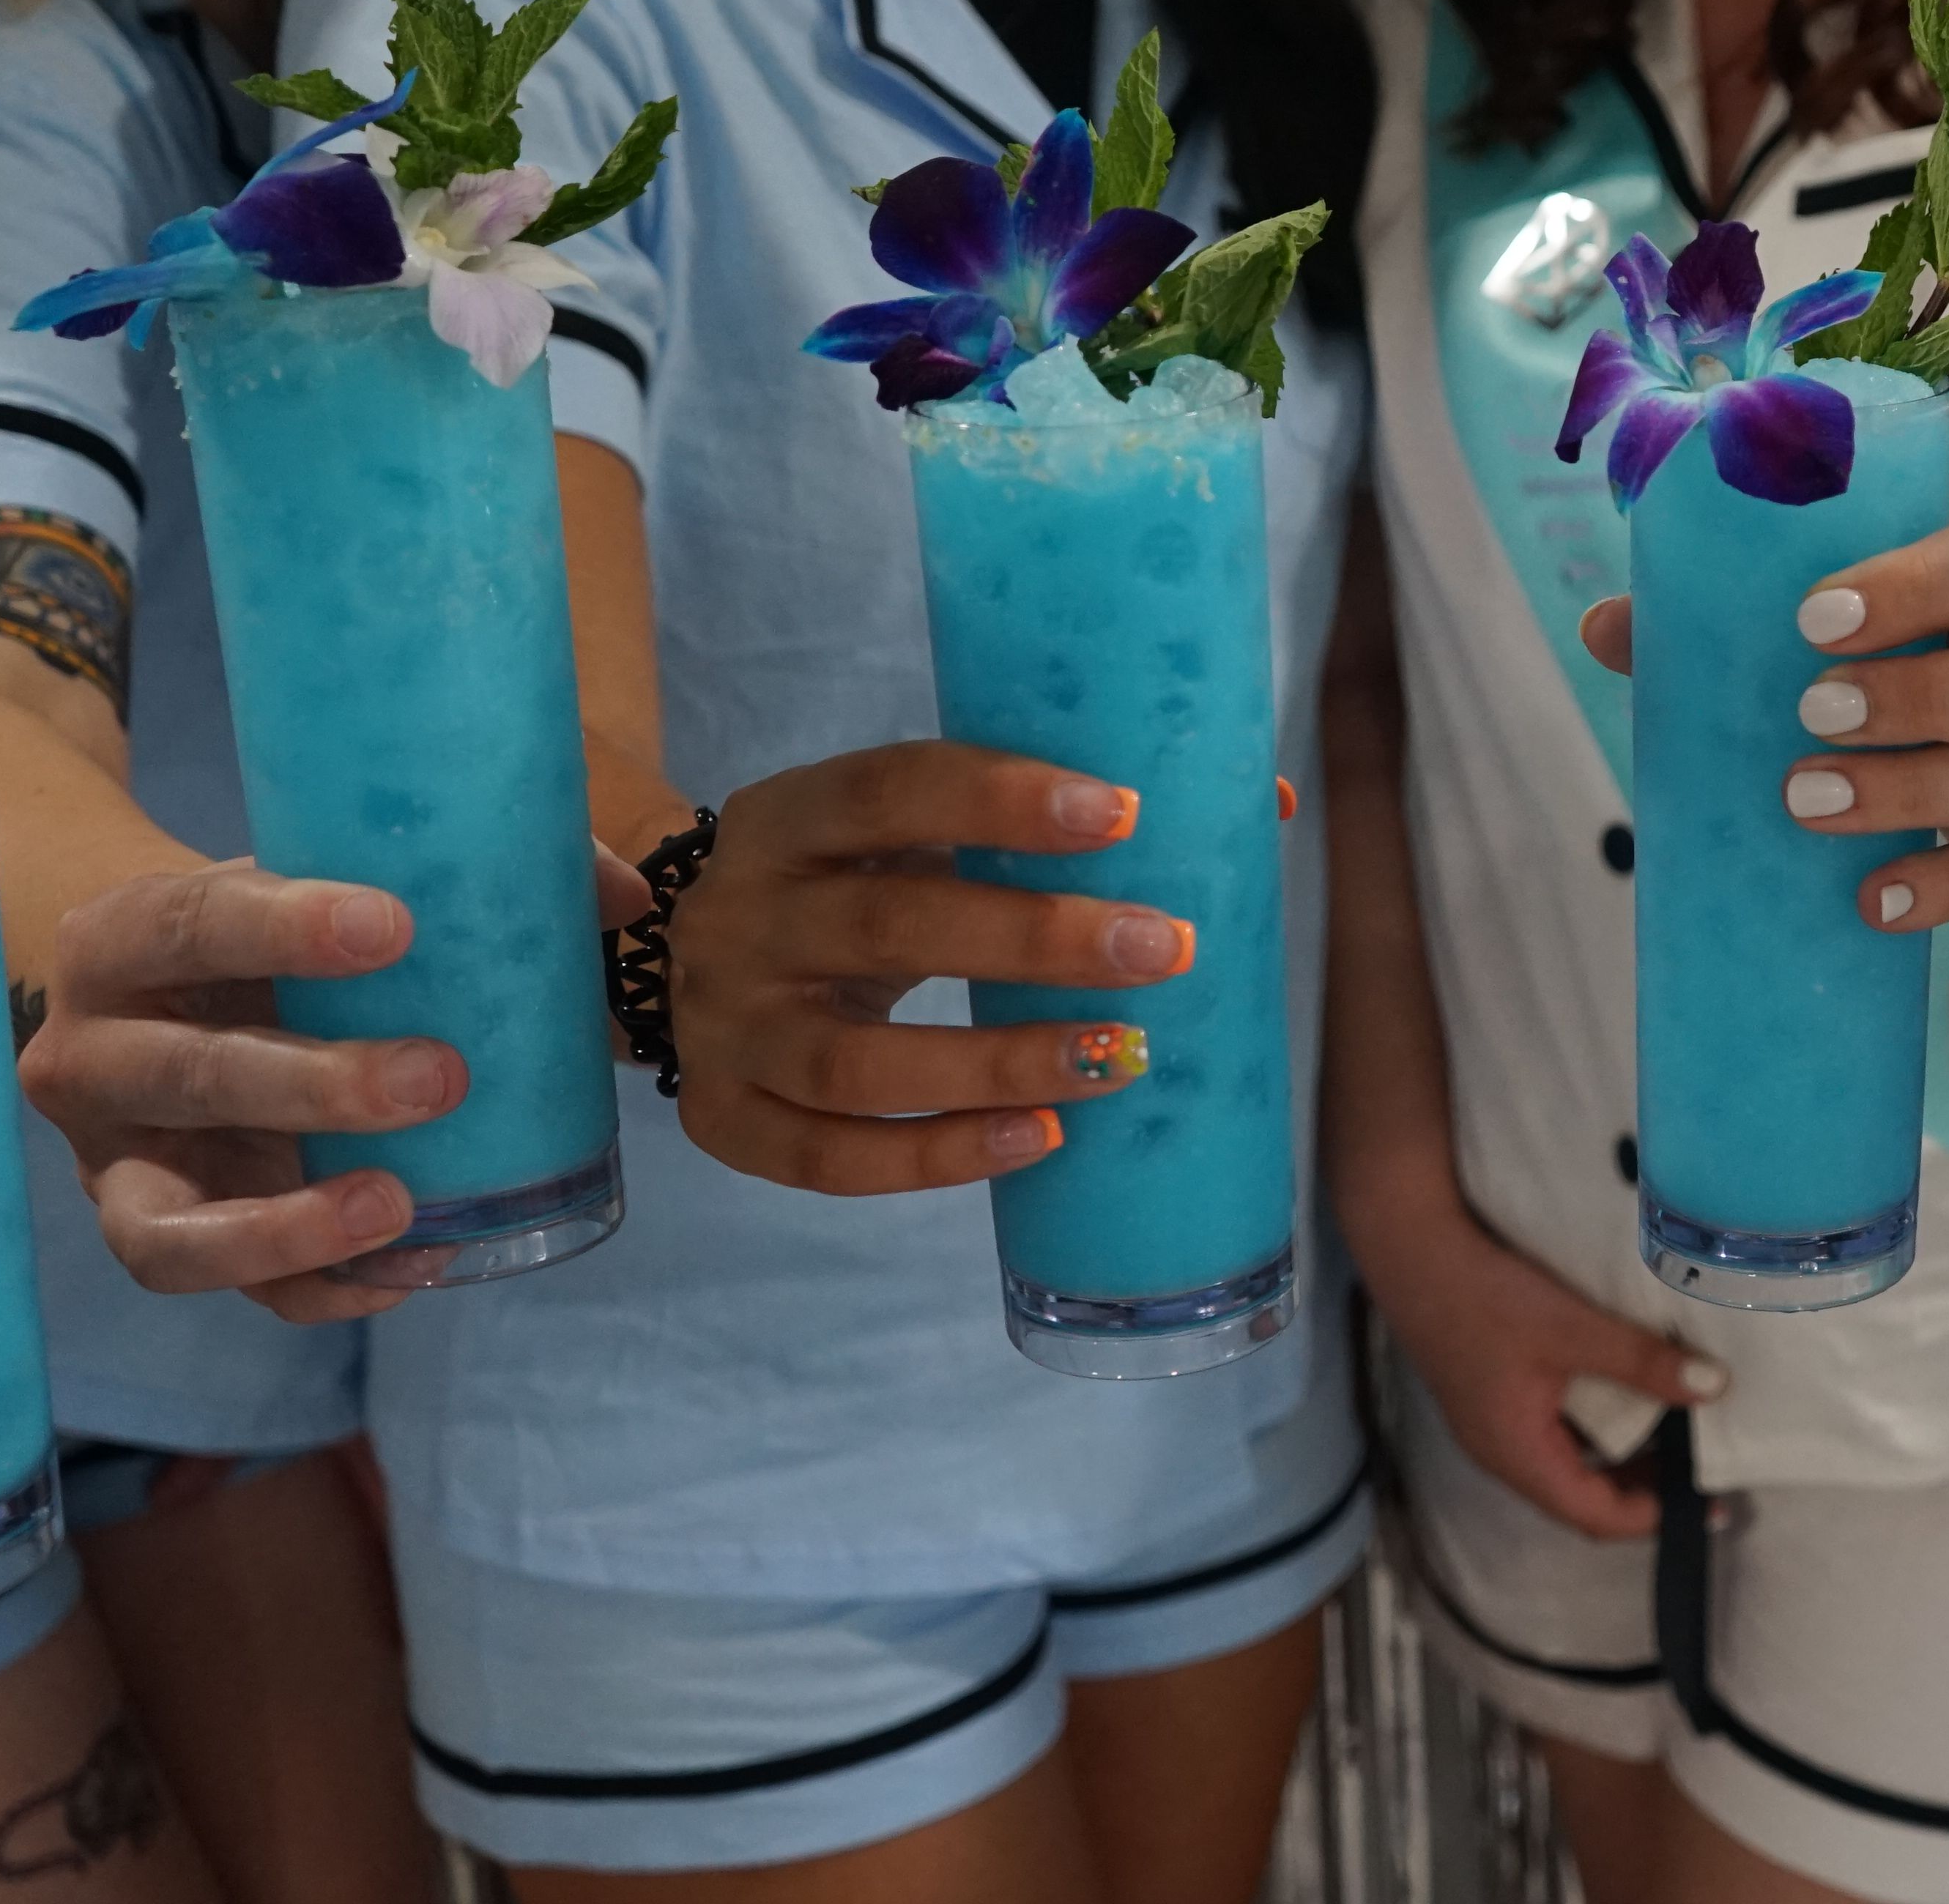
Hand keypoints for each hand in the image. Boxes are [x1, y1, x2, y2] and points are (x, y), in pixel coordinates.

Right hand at [23, 855, 636, 1321]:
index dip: (281, 926)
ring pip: (168, 1224)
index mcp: (120, 938)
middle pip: (187, 1077)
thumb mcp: (321, 885)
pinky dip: (314, 1286)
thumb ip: (463, 876)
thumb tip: (625, 896)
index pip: (188, 923)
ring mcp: (107, 1165)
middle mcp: (87, 1055)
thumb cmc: (265, 934)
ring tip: (399, 1206)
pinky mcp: (148, 1236)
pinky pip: (222, 1289)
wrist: (155, 997)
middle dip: (315, 1085)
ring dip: (287, 1225)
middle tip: (442, 1076)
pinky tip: (408, 1269)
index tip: (393, 926)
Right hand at [663, 739, 1184, 1195]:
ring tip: (1122, 1061)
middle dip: (1034, 940)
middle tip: (1162, 949)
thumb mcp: (914, 826)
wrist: (686, 952)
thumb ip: (1055, 814)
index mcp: (786, 817)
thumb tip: (1263, 805)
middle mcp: (742, 918)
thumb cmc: (854, 878)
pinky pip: (826, 1159)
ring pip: (855, 1062)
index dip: (1002, 800)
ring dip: (997, 1064)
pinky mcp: (722, 1120)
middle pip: (886, 926)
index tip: (1124, 813)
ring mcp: (724, 1028)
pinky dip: (934, 1157)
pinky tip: (1039, 1140)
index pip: (889, 790)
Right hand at [1343, 1178, 1718, 1539]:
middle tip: (1701, 1467)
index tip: (1708, 1503)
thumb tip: (1714, 1389)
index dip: (1655, 1516)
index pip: (1595, 1516)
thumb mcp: (1574, 1329)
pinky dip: (1597, 1427)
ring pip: (1568, 1463)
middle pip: (1582, 1497)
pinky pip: (1553, 1433)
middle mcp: (1502, 1454)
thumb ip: (1643, 1361)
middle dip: (1644, 1489)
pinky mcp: (1491, 1398)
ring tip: (1676, 1432)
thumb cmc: (1486, 1297)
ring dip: (1621, 1457)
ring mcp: (1493, 1426)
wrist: (1410, 1250)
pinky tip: (1626, 1394)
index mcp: (1519, 1456)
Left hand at [1577, 515, 1948, 933]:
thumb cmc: (1939, 657)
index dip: (1914, 587)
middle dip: (1924, 698)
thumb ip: (1747, 621)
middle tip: (1810, 716)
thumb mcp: (1879, 624)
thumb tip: (1607, 628)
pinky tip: (1875, 898)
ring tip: (1811, 803)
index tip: (1811, 619)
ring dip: (1924, 792)